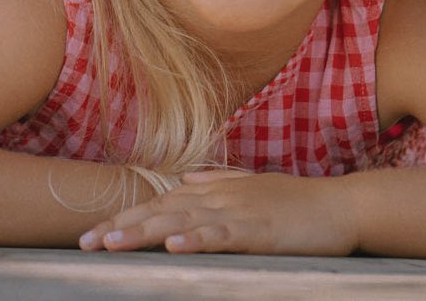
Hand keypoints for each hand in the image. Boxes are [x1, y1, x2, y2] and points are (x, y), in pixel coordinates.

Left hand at [79, 168, 356, 255]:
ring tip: (112, 244)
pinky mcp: (258, 231)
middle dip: (121, 227)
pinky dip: (196, 239)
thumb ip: (217, 181)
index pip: (158, 204)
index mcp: (213, 191)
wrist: (340, 206)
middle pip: (159, 211)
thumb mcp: (251, 187)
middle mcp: (217, 197)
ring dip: (144, 233)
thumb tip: (186, 178)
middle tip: (85, 243)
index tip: (93, 233)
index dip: (124, 217)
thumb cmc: (296, 202)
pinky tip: (173, 247)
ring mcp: (237, 213)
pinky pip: (221, 235)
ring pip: (181, 222)